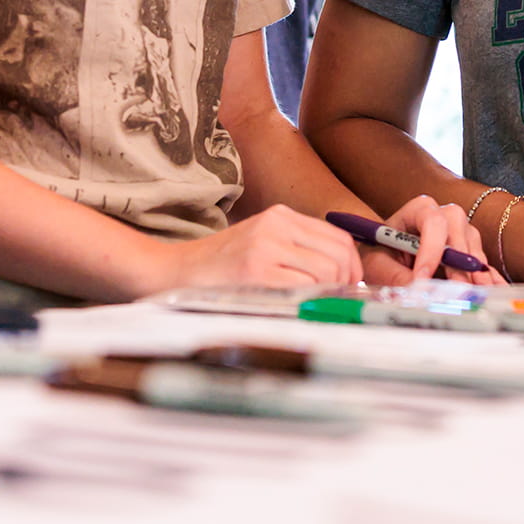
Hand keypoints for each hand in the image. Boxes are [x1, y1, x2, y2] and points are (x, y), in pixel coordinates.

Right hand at [171, 204, 362, 287]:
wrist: (172, 272)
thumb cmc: (218, 268)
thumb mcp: (261, 243)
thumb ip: (296, 250)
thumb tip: (341, 276)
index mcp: (281, 216)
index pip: (338, 237)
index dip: (351, 266)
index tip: (346, 286)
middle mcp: (277, 224)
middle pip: (339, 253)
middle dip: (345, 282)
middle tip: (333, 301)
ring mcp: (266, 245)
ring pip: (327, 270)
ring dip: (327, 294)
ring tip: (311, 305)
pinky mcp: (256, 269)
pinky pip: (304, 285)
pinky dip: (308, 300)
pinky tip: (294, 307)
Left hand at [357, 194, 500, 286]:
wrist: (384, 258)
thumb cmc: (378, 255)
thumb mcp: (377, 265)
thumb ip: (394, 275)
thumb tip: (417, 290)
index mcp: (416, 211)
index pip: (430, 220)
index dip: (430, 248)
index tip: (422, 277)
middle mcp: (442, 216)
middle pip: (457, 225)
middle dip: (458, 257)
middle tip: (457, 287)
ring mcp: (459, 232)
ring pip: (472, 241)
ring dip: (475, 267)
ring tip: (478, 291)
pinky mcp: (469, 252)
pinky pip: (483, 262)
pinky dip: (489, 276)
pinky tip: (496, 290)